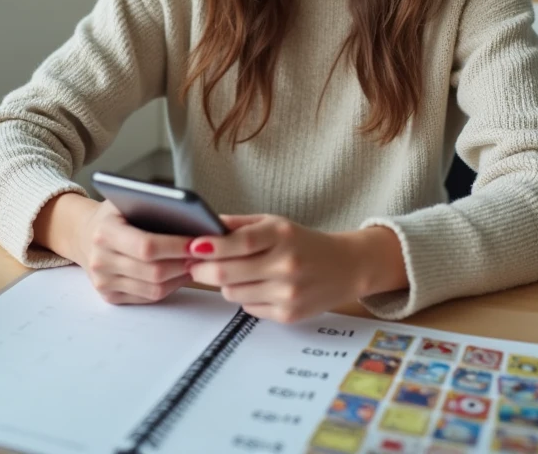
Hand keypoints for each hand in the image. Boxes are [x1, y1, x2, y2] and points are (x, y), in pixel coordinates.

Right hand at [74, 200, 194, 304]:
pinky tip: (180, 274)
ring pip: (154, 289)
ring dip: (180, 278)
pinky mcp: (109, 297)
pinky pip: (147, 298)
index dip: (175, 246)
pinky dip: (169, 287)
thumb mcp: (127, 201)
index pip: (146, 246)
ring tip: (197, 264)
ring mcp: (103, 282)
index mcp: (104, 232)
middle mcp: (100, 260)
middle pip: (153, 271)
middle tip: (206, 255)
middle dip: (184, 264)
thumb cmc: (114, 215)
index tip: (198, 242)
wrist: (83, 235)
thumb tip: (196, 217)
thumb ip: (155, 206)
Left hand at [187, 215, 394, 323]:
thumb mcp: (275, 223)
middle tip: (194, 264)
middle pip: (225, 273)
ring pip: (231, 293)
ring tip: (236, 273)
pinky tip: (258, 286)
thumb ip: (239, 225)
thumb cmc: (304, 242)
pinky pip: (248, 308)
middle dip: (201, 270)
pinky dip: (245, 297)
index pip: (237, 243)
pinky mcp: (288, 314)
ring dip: (225, 284)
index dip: (208, 247)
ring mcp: (287, 292)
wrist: (347, 267)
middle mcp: (286, 264)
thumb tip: (202, 227)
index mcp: (281, 235)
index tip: (190, 246)